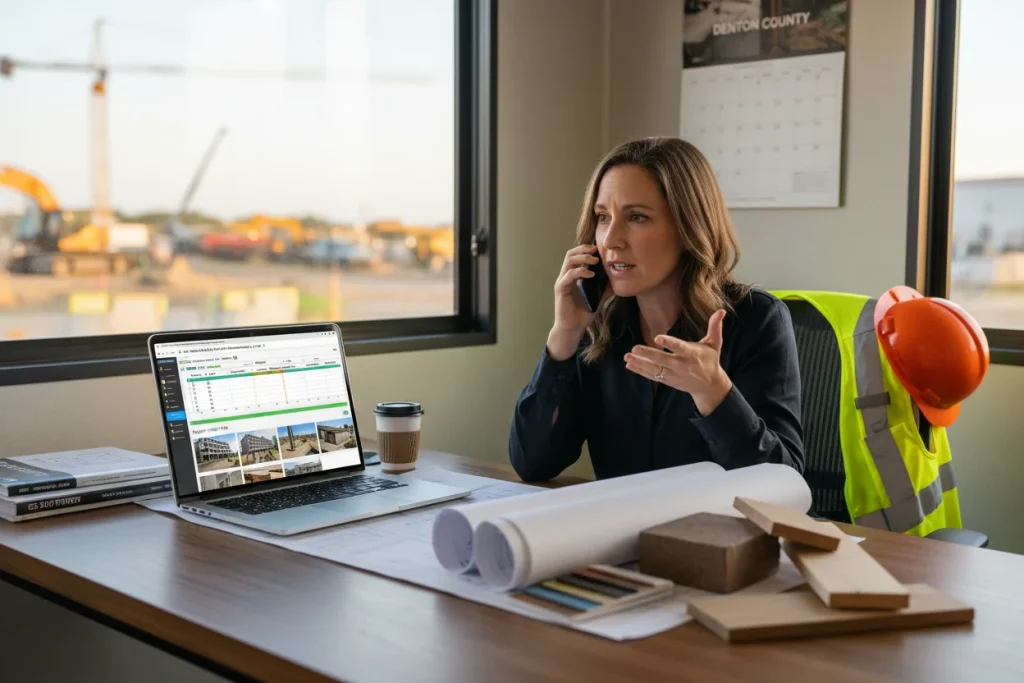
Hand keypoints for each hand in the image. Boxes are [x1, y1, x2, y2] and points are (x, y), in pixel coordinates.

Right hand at [547, 244, 601, 359]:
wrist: (573, 328)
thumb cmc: (583, 314)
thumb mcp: (598, 298)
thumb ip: (605, 288)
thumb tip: (616, 279)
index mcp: (573, 276)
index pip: (576, 256)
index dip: (586, 249)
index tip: (598, 248)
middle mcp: (566, 276)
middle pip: (570, 254)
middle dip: (583, 249)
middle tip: (596, 250)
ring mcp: (562, 282)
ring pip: (568, 261)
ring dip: (582, 258)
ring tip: (594, 261)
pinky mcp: (561, 289)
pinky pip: (569, 275)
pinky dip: (580, 271)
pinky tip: (591, 274)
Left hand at [624, 309, 732, 414]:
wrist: (710, 386)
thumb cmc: (711, 361)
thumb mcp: (715, 344)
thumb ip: (715, 327)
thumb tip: (721, 310)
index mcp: (692, 354)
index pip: (680, 347)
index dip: (669, 343)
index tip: (658, 337)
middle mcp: (682, 365)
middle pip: (663, 360)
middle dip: (648, 354)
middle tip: (634, 348)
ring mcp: (673, 374)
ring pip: (655, 369)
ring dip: (639, 363)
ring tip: (627, 357)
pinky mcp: (668, 380)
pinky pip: (652, 376)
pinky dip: (640, 371)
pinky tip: (629, 365)